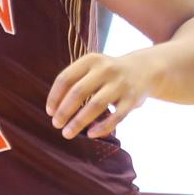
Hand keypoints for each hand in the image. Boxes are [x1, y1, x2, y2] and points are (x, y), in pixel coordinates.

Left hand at [47, 50, 161, 140]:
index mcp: (91, 60)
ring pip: (95, 105)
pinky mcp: (132, 99)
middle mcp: (106, 69)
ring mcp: (120, 84)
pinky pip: (116, 117)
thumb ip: (74, 83)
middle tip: (56, 124)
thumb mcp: (92, 68)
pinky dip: (102, 127)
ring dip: (78, 122)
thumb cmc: (108, 74)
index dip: (54, 97)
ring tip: (67, 133)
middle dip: (64, 111)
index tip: (49, 112)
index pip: (65, 78)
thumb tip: (54, 110)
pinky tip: (90, 134)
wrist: (143, 70)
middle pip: (78, 92)